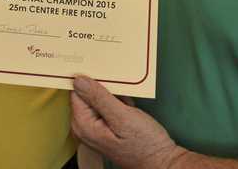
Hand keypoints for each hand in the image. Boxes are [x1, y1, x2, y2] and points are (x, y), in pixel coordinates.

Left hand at [70, 75, 186, 168]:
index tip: (104, 77)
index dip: (91, 82)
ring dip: (113, 97)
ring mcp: (94, 129)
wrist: (161, 161)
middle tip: (122, 98)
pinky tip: (129, 111)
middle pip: (86, 95)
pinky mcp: (104, 128)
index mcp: (83, 125)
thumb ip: (99, 98)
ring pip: (98, 99)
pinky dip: (117, 104)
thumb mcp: (123, 117)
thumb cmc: (144, 144)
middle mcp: (84, 128)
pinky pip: (106, 107)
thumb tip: (79, 81)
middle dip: (104, 90)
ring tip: (128, 108)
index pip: (76, 92)